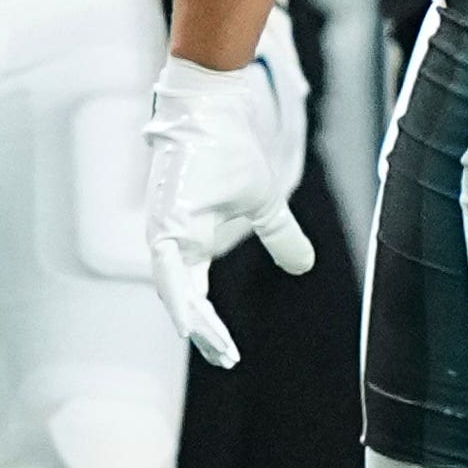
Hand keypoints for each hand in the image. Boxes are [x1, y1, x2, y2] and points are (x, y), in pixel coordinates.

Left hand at [142, 45, 311, 370]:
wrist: (215, 107)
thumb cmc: (229, 149)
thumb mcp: (264, 202)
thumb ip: (279, 235)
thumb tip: (304, 267)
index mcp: (191, 240)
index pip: (195, 295)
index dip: (210, 325)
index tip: (230, 355)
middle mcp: (171, 241)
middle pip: (183, 300)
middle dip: (204, 333)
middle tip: (226, 360)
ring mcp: (164, 231)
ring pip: (174, 291)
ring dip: (193, 322)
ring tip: (215, 349)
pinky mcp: (165, 220)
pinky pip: (169, 268)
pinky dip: (179, 296)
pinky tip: (188, 321)